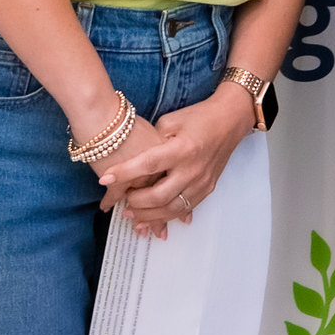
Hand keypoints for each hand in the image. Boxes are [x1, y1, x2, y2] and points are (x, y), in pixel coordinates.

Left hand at [97, 88, 249, 235]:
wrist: (230, 120)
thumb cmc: (199, 117)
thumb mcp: (171, 121)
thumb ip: (152, 142)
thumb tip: (131, 159)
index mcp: (182, 148)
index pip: (148, 164)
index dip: (124, 173)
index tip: (105, 179)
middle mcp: (193, 168)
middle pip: (159, 196)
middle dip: (135, 202)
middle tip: (121, 200)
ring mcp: (202, 182)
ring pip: (171, 209)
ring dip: (149, 216)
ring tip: (131, 214)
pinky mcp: (207, 189)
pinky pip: (184, 209)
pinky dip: (166, 216)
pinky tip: (153, 218)